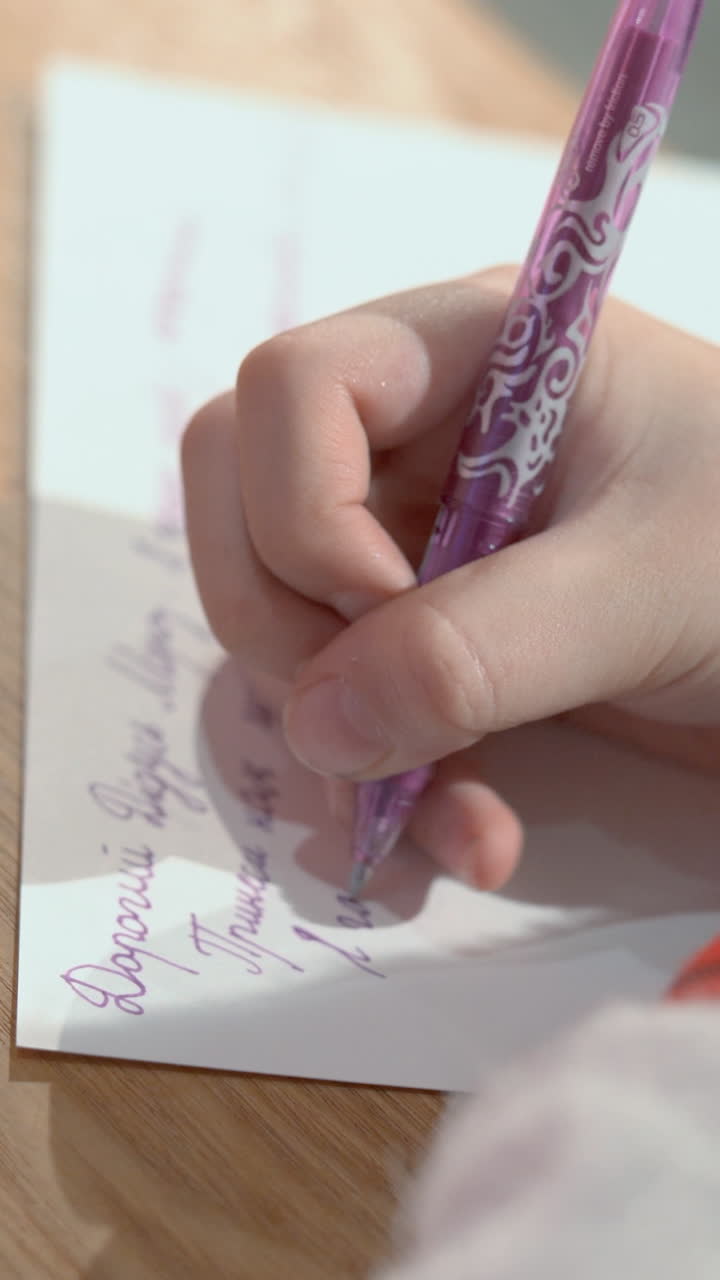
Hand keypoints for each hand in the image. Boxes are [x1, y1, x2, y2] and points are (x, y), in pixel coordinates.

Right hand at [182, 268, 719, 889]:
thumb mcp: (644, 586)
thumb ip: (480, 647)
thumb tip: (314, 727)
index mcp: (470, 353)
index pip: (290, 388)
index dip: (303, 508)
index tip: (387, 605)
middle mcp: (421, 438)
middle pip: (244, 504)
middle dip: (286, 631)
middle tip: (371, 722)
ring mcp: (416, 539)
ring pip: (284, 622)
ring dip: (341, 742)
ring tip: (453, 827)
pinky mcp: (433, 633)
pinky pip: (348, 700)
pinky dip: (386, 779)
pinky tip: (470, 837)